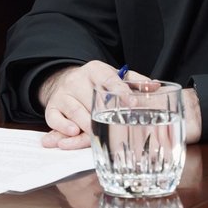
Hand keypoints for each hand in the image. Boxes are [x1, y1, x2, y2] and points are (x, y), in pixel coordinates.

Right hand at [38, 64, 205, 148]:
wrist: (65, 81)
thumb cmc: (97, 83)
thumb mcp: (114, 77)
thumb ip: (135, 82)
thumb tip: (156, 86)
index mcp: (96, 70)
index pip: (109, 79)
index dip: (122, 91)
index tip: (133, 103)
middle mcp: (77, 79)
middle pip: (91, 99)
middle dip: (104, 115)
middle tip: (118, 128)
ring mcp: (63, 93)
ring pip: (75, 111)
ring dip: (87, 126)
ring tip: (96, 136)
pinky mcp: (52, 107)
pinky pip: (54, 118)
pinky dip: (63, 127)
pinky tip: (73, 133)